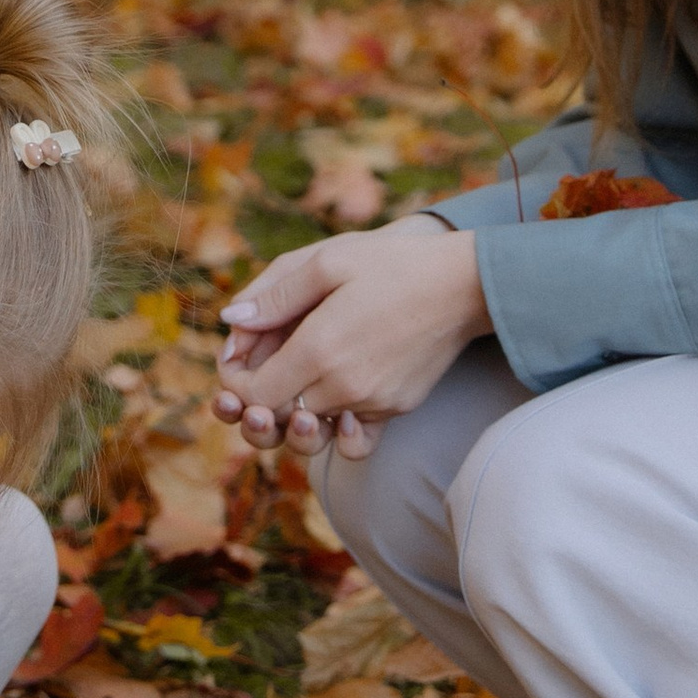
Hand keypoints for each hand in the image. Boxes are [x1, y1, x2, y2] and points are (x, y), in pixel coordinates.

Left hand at [214, 212, 486, 462]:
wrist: (466, 284)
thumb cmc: (394, 263)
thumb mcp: (327, 260)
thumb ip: (275, 294)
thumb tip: (231, 321)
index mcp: (319, 349)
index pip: (254, 394)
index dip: (235, 382)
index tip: (238, 360)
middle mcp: (343, 386)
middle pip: (279, 416)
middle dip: (258, 399)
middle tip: (258, 371)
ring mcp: (374, 403)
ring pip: (314, 427)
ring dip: (295, 412)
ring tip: (294, 382)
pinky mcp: (396, 409)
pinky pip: (354, 436)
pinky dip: (338, 425)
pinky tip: (333, 400)